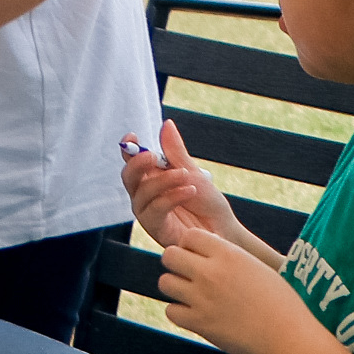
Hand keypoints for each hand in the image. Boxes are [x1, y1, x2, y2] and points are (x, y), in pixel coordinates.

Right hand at [123, 119, 243, 249]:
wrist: (224, 230)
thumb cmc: (208, 203)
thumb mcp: (192, 172)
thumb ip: (175, 151)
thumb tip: (166, 123)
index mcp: (150, 178)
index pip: (131, 161)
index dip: (128, 148)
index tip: (134, 136)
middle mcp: (145, 195)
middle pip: (128, 177)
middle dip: (137, 164)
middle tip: (152, 156)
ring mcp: (148, 213)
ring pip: (142, 193)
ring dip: (163, 181)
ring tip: (186, 176)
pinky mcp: (156, 228)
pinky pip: (155, 210)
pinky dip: (170, 197)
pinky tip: (189, 190)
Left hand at [159, 221, 316, 353]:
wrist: (291, 340)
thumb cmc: (281, 304)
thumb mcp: (258, 268)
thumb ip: (229, 257)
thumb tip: (205, 250)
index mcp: (229, 254)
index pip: (189, 236)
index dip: (192, 246)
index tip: (201, 258)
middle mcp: (211, 272)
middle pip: (169, 255)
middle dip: (177, 264)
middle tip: (191, 276)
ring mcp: (202, 298)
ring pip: (165, 282)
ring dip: (176, 289)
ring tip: (193, 297)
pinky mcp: (199, 323)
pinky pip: (171, 311)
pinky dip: (181, 314)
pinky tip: (197, 316)